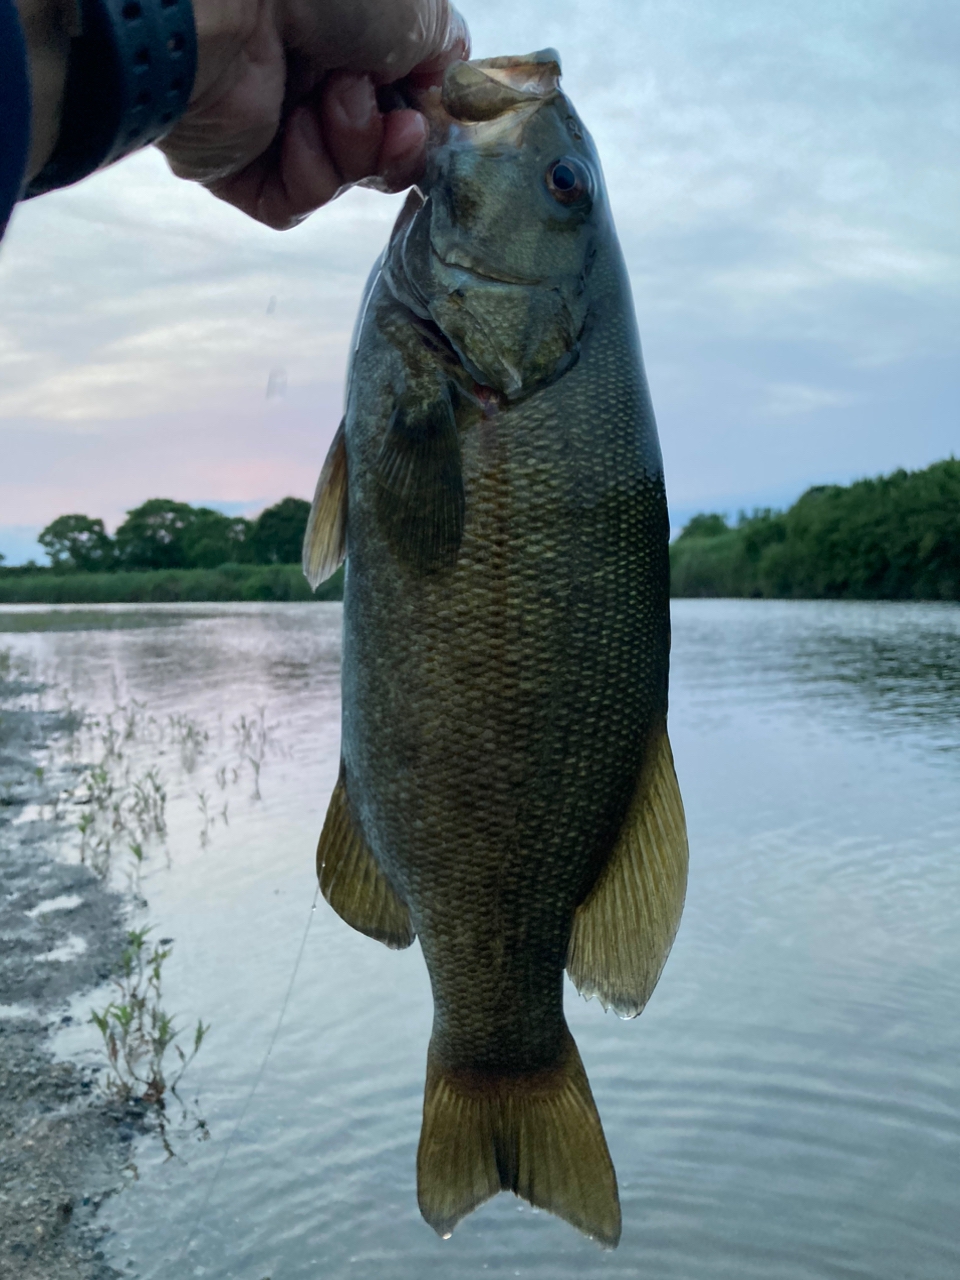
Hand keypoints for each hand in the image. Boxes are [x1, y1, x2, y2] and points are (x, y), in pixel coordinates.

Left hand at [159, 0, 468, 227]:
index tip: (429, 115)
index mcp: (346, 34)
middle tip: (396, 124)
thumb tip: (440, 92)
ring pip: (342, 176)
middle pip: (378, 149)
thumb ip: (444, 53)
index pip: (401, 101)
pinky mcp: (237, 167)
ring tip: (331, 100)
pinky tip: (297, 131)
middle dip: (395, 143)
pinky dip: (310, 176)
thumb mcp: (417, 10)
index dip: (423, 119)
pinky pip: (295, 202)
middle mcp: (307, 75)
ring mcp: (270, 123)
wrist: (233, 3)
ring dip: (353, 147)